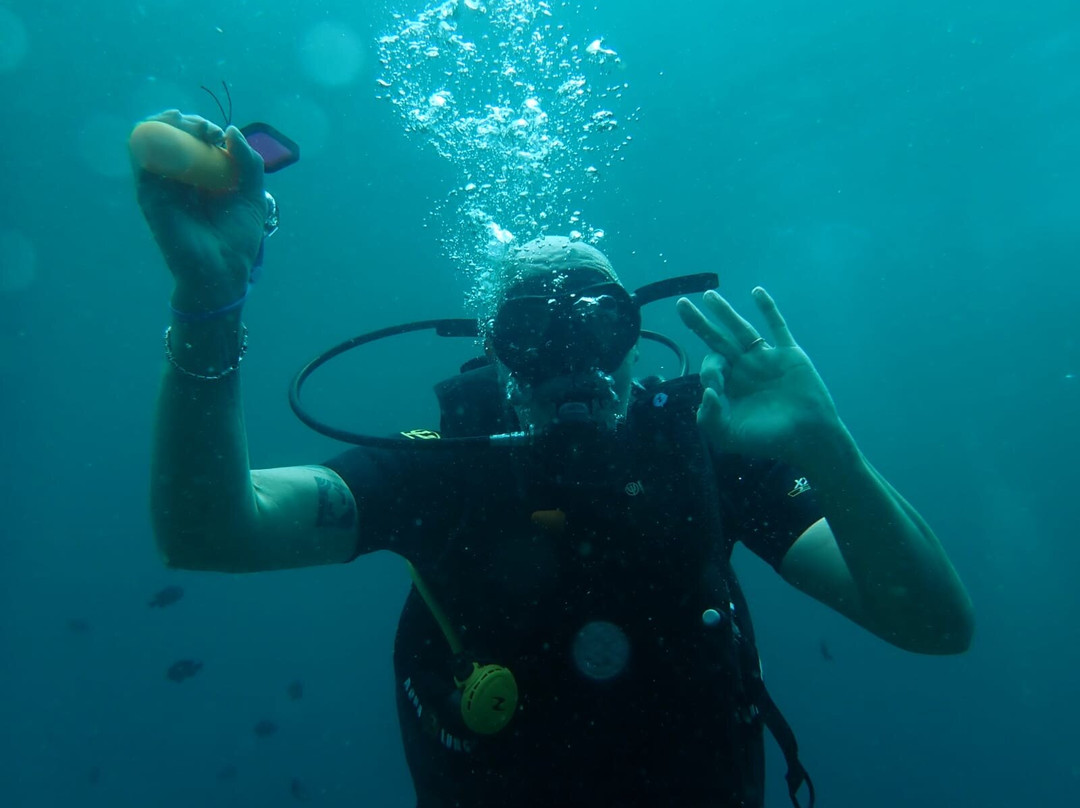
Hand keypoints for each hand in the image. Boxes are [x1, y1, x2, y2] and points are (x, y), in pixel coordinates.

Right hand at [134, 110, 266, 311]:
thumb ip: (248, 163)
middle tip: (206, 130)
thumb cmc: (238, 238)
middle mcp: (179, 180)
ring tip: (188, 125)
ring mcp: (162, 186)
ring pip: (152, 142)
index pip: (193, 141)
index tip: (219, 134)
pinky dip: (151, 140)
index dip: (202, 128)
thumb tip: (231, 130)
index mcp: (201, 178)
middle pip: (171, 136)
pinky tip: (170, 134)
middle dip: (187, 123)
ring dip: (167, 124)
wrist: (223, 269)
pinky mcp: (149, 195)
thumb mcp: (253, 196)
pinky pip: (141, 159)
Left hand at [676, 287, 846, 466]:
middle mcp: (746, 369)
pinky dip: (767, 308)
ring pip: (741, 329)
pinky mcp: (789, 354)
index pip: (712, 365)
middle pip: (718, 340)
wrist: (808, 438)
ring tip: (708, 295)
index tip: (717, 386)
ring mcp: (767, 359)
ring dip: (724, 312)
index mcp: (732, 386)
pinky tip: (755, 291)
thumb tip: (706, 390)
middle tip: (681, 304)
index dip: (709, 370)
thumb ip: (709, 417)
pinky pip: (776, 326)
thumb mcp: (729, 435)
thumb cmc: (769, 440)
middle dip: (699, 323)